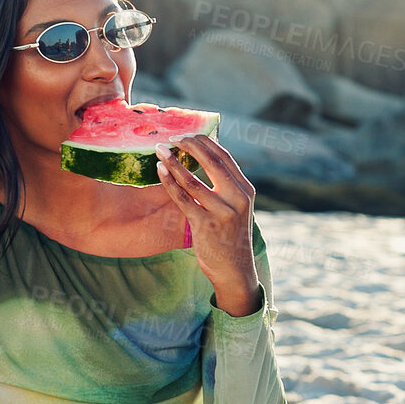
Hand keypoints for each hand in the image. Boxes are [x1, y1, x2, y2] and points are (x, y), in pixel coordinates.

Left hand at [154, 134, 260, 316]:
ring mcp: (222, 212)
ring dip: (173, 162)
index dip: (205, 142)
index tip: (187, 134)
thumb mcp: (236, 209)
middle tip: (172, 137)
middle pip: (212, 162)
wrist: (235, 269)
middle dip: (190, 145)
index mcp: (245, 190)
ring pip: (193, 180)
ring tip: (159, 150)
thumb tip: (205, 162)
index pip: (224, 157)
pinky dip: (169, 181)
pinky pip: (182, 198)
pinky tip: (159, 171)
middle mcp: (237, 198)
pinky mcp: (205, 224)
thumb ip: (226, 188)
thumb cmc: (230, 236)